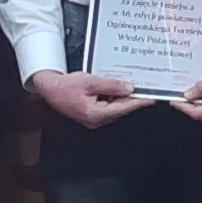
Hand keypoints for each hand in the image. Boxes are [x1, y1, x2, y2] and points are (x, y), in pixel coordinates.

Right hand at [30, 69, 144, 129]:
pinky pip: (108, 107)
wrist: (50, 89)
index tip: (150, 98)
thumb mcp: (91, 82)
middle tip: (146, 89)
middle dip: (132, 99)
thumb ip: (111, 85)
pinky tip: (118, 89)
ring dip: (123, 98)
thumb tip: (128, 88)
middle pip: (120, 109)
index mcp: (95, 114)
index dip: (138, 102)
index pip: (122, 108)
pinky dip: (114, 98)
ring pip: (115, 108)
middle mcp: (96, 120)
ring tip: (133, 86)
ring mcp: (94, 119)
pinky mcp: (92, 115)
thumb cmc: (66, 86)